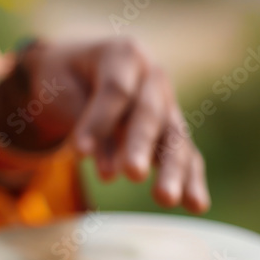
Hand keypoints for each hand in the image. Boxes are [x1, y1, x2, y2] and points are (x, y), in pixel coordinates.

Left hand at [0, 38, 209, 212]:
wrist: (76, 74)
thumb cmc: (65, 81)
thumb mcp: (62, 91)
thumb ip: (87, 125)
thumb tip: (110, 172)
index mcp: (124, 54)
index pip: (116, 89)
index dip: (99, 121)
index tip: (78, 152)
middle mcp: (152, 77)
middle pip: (149, 113)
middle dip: (140, 145)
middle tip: (132, 174)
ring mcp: (166, 105)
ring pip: (173, 137)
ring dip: (171, 170)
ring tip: (165, 198)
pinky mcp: (171, 133)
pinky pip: (184, 155)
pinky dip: (190, 180)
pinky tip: (197, 205)